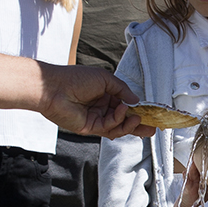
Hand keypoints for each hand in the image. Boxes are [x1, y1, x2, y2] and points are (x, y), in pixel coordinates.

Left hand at [40, 65, 155, 138]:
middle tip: (153, 126)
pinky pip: (109, 128)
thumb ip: (122, 90)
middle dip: (139, 122)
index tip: (151, 112)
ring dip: (130, 123)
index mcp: (105, 93)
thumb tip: (137, 101)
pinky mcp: (91, 128)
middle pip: (124, 118)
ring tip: (138, 118)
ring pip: (118, 125)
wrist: (54, 88)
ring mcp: (96, 118)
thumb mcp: (105, 79)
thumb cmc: (76, 78)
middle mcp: (102, 107)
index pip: (125, 103)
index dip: (138, 109)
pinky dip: (119, 122)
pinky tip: (123, 112)